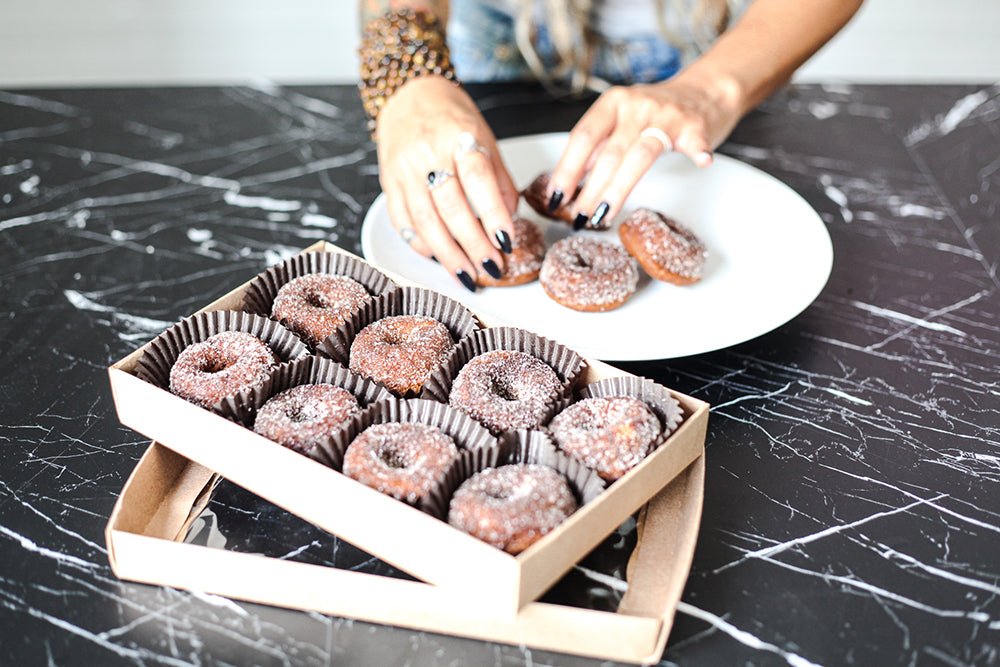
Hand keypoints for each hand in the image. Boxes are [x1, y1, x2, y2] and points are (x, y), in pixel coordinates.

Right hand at [375, 75, 518, 290]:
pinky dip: (421, 244)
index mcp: (458, 138)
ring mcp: (404, 170)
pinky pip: (403, 221)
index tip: (507, 242)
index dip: (493, 215)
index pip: (478, 181)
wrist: (409, 95)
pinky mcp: (388, 182)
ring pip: (426, 222)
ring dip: (449, 255)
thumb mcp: (484, 137)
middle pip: (451, 209)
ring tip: (468, 275)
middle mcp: (428, 154)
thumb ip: (498, 179)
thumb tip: (509, 220)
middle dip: (474, 245)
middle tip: (492, 268)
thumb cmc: (452, 118)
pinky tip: (438, 257)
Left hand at [547, 69, 743, 228]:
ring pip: (640, 155)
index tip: (556, 195)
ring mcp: (666, 115)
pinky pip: (695, 141)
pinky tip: (700, 163)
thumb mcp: (619, 120)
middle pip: (609, 153)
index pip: (583, 137)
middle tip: (580, 215)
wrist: (702, 91)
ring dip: (619, 189)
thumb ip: (598, 145)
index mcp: (613, 103)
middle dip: (590, 189)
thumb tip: (569, 180)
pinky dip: (697, 152)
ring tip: (604, 213)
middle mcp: (636, 106)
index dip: (567, 169)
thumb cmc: (655, 112)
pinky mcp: (695, 126)